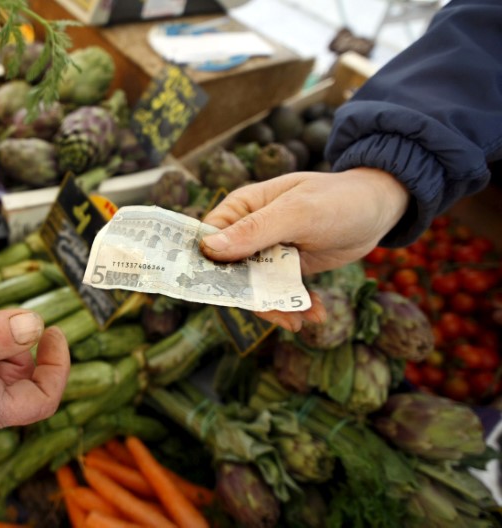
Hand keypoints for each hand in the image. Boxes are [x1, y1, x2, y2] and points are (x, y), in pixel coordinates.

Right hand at [200, 168, 408, 330]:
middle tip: (278, 315)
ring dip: (276, 307)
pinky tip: (316, 313)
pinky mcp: (286, 269)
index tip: (217, 293)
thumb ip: (254, 231)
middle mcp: (246, 231)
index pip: (207, 240)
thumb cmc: (338, 199)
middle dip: (249, 297)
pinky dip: (295, 306)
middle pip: (229, 272)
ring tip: (302, 320)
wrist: (379, 209)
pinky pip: (280, 293)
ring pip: (254, 289)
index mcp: (240, 209)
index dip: (206, 267)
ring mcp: (267, 252)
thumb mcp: (297, 213)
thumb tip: (209, 248)